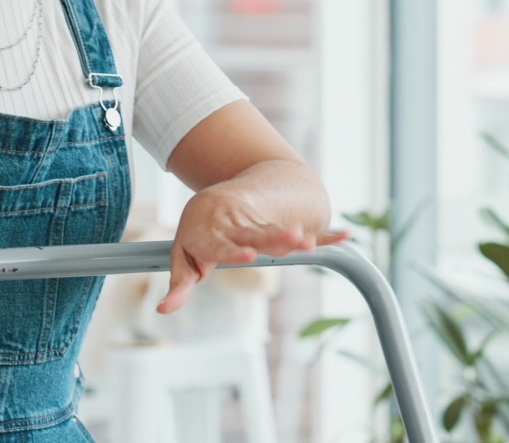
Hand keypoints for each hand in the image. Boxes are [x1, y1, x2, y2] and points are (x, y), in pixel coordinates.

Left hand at [157, 192, 350, 313]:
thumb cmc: (198, 234)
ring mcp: (260, 224)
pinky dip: (325, 235)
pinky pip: (303, 230)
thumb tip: (163, 311)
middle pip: (257, 234)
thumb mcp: (182, 257)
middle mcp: (237, 227)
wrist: (215, 198)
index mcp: (212, 234)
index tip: (247, 254)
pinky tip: (344, 235)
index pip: (223, 245)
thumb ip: (179, 285)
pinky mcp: (278, 225)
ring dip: (296, 237)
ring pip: (278, 231)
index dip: (234, 250)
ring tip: (311, 242)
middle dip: (275, 237)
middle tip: (293, 239)